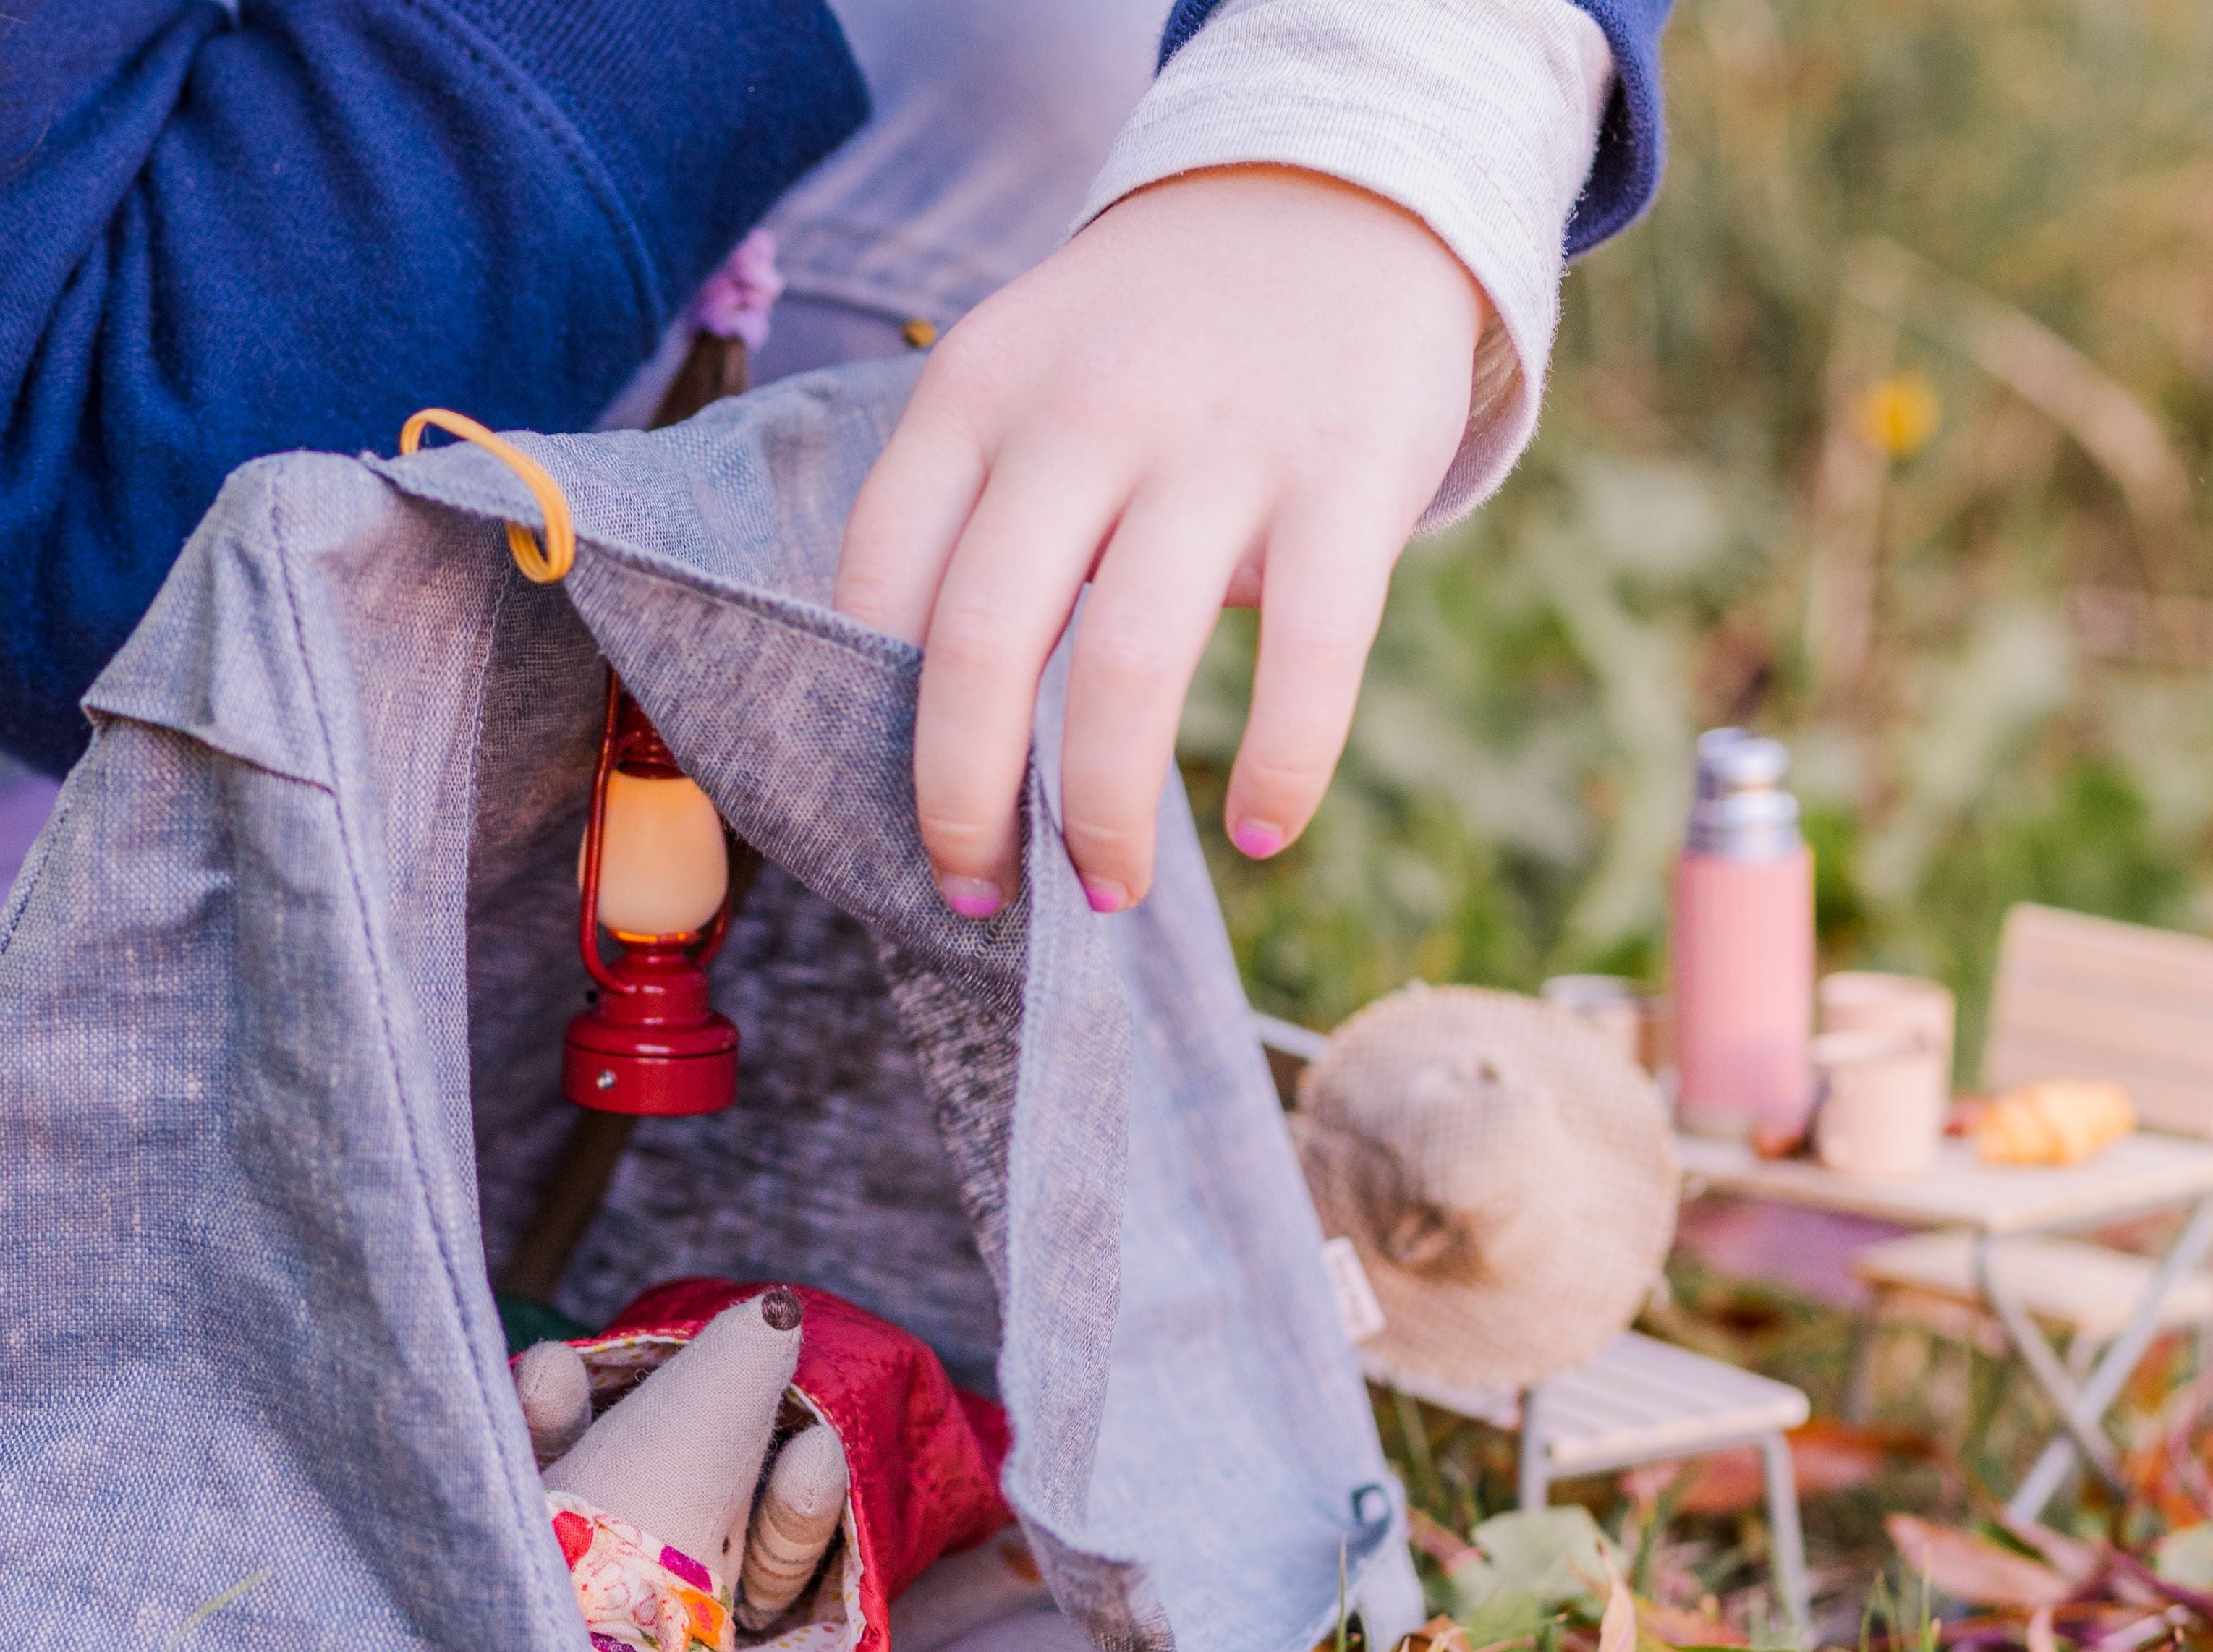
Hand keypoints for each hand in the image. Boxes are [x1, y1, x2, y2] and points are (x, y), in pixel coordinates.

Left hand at [833, 164, 1487, 915]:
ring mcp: (1218, 442)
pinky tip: (1262, 831)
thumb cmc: (1152, 347)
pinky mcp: (1348, 475)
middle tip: (974, 892)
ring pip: (1129, 667)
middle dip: (963, 801)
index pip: (877, 581)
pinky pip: (1309, 653)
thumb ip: (971, 519)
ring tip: (1103, 891)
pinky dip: (1282, 764)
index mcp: (975, 393)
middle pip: (979, 640)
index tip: (881, 815)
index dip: (864, 722)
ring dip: (1105, 815)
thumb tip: (929, 738)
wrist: (1336, 200)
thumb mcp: (1027, 382)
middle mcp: (1081, 412)